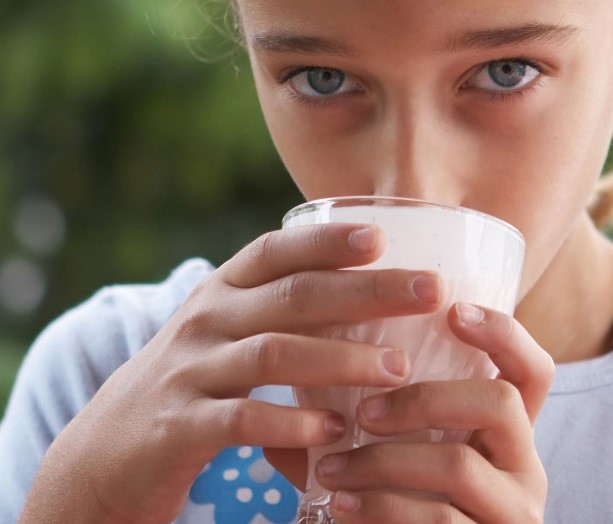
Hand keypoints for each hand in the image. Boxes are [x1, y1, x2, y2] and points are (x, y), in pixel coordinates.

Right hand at [20, 224, 441, 523]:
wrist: (105, 452)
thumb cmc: (193, 385)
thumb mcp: (226, 335)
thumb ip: (280, 313)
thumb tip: (373, 300)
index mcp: (221, 293)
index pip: (275, 251)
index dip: (327, 240)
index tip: (382, 237)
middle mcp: (206, 321)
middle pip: (293, 295)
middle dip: (367, 290)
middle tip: (430, 291)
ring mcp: (190, 371)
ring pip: (272, 353)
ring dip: (341, 358)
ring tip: (398, 370)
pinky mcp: (178, 426)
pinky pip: (241, 419)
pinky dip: (291, 423)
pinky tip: (335, 430)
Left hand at [268, 302, 554, 522]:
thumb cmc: (406, 506)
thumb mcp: (402, 459)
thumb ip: (370, 421)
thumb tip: (302, 378)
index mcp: (510, 434)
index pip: (533, 370)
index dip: (501, 333)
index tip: (450, 310)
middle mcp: (526, 468)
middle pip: (501, 402)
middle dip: (425, 397)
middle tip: (364, 412)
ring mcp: (513, 512)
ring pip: (459, 465)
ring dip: (382, 461)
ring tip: (330, 466)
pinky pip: (439, 520)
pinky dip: (381, 508)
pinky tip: (341, 504)